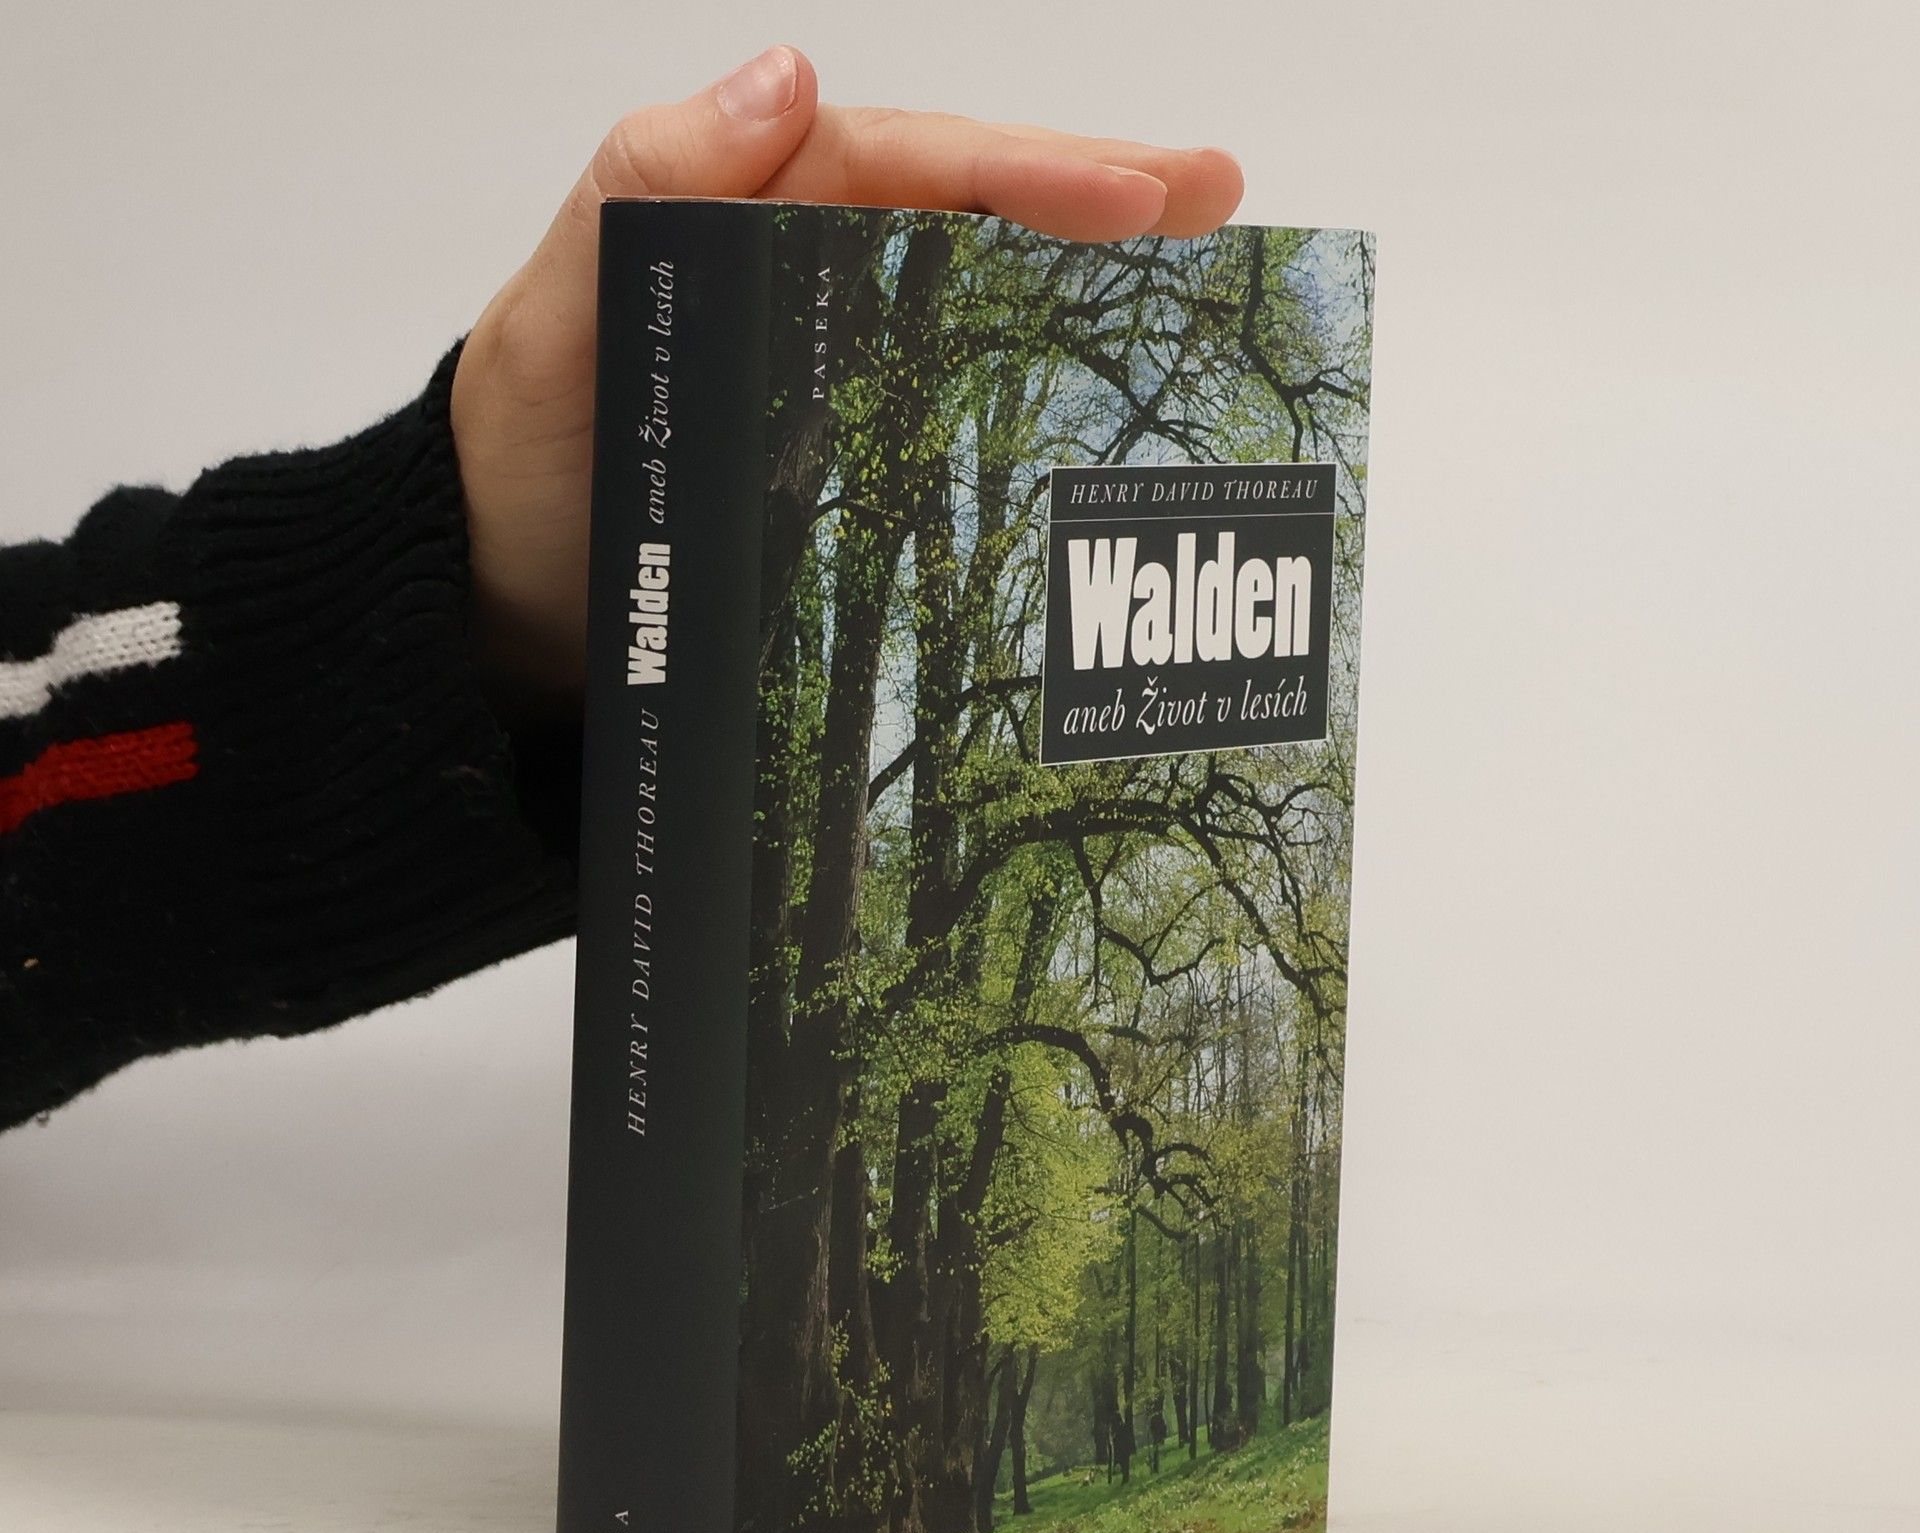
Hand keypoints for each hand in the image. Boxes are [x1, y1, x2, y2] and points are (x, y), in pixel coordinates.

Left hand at [449, 45, 1243, 711]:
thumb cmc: (516, 458)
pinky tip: (1097, 418)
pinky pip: (948, 407)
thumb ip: (646, 189)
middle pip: (971, 217)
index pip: (914, 166)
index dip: (1034, 172)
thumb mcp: (555, 316)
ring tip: (1199, 288)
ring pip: (976, 303)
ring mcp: (831, 368)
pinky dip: (1026, 399)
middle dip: (1097, 203)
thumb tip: (792, 80)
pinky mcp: (839, 457)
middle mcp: (806, 274)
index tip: (1145, 193)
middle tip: (1222, 203)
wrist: (495, 604)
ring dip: (1082, 291)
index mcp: (751, 212)